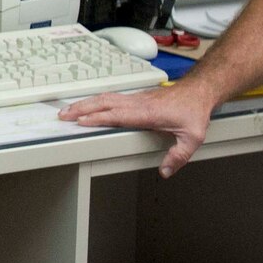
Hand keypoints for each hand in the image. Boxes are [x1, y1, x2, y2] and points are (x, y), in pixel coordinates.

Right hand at [57, 82, 214, 177]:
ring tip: (69, 110)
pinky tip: (90, 104)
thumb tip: (165, 171)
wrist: (198, 91)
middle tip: (64, 115)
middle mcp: (138, 104)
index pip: (117, 115)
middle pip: (104, 104)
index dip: (98, 118)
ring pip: (105, 98)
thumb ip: (178, 156)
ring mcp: (136, 99)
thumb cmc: (194, 111)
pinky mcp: (137, 98)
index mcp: (147, 113)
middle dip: (81, 109)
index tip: (81, 121)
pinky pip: (111, 97)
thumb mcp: (192, 137)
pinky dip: (95, 100)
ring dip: (85, 103)